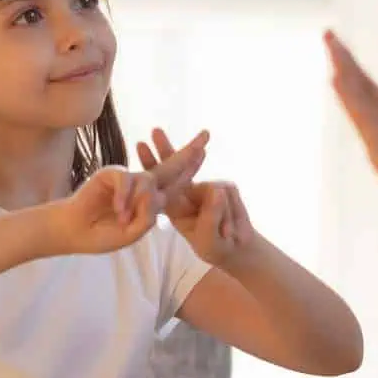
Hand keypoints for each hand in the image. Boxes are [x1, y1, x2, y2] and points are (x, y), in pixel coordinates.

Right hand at [47, 133, 207, 255]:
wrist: (75, 232)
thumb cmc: (104, 233)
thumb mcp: (132, 232)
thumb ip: (147, 217)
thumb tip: (155, 194)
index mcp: (150, 199)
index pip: (175, 182)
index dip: (190, 168)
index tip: (205, 152)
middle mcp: (142, 184)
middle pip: (170, 165)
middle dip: (189, 152)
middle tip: (207, 135)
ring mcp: (128, 177)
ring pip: (148, 181)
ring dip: (139, 202)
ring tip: (123, 220)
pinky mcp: (111, 173)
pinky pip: (126, 180)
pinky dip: (124, 197)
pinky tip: (118, 211)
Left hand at [137, 127, 255, 265]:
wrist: (236, 247)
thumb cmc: (214, 245)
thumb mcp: (208, 239)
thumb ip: (211, 217)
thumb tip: (217, 191)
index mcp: (176, 204)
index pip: (162, 182)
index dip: (151, 163)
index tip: (140, 144)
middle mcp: (189, 191)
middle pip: (176, 166)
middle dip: (166, 148)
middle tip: (154, 130)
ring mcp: (208, 187)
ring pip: (212, 189)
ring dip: (218, 215)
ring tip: (224, 230)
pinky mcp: (226, 186)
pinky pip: (227, 195)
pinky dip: (231, 215)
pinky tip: (230, 232)